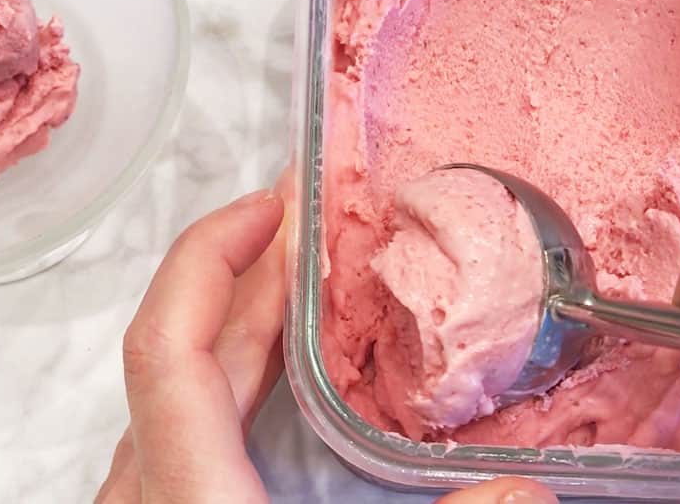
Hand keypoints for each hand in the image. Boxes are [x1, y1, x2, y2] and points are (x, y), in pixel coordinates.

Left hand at [96, 181, 558, 503]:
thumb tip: (528, 491)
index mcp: (187, 489)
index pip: (165, 342)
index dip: (209, 254)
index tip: (272, 204)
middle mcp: (151, 485)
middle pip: (180, 348)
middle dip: (248, 270)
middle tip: (311, 218)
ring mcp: (152, 501)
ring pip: (180, 389)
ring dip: (240, 322)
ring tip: (305, 287)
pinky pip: (186, 425)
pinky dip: (234, 381)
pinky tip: (287, 391)